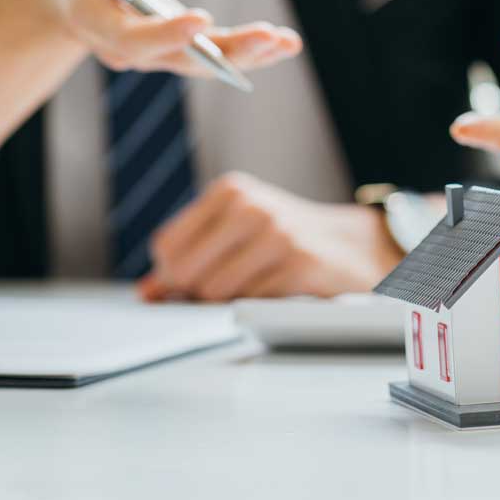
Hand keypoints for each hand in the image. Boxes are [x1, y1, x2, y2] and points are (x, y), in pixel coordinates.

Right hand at [16, 0, 301, 75]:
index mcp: (89, 14)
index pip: (125, 34)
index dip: (162, 32)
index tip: (202, 19)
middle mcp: (121, 45)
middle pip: (173, 57)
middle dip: (222, 52)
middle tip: (267, 37)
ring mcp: (151, 52)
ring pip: (200, 63)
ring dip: (246, 57)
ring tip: (287, 43)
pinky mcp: (175, 46)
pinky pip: (212, 56)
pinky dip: (249, 52)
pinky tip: (288, 44)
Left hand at [136, 173, 402, 301]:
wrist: (352, 249)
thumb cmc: (286, 242)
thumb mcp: (236, 234)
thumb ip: (189, 258)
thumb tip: (147, 293)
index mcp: (230, 191)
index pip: (166, 246)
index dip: (171, 275)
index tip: (191, 283)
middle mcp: (250, 207)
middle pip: (184, 272)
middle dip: (196, 293)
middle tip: (225, 290)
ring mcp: (276, 234)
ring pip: (213, 292)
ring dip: (228, 303)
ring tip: (256, 287)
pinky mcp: (298, 264)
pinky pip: (250, 303)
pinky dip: (258, 308)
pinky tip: (277, 292)